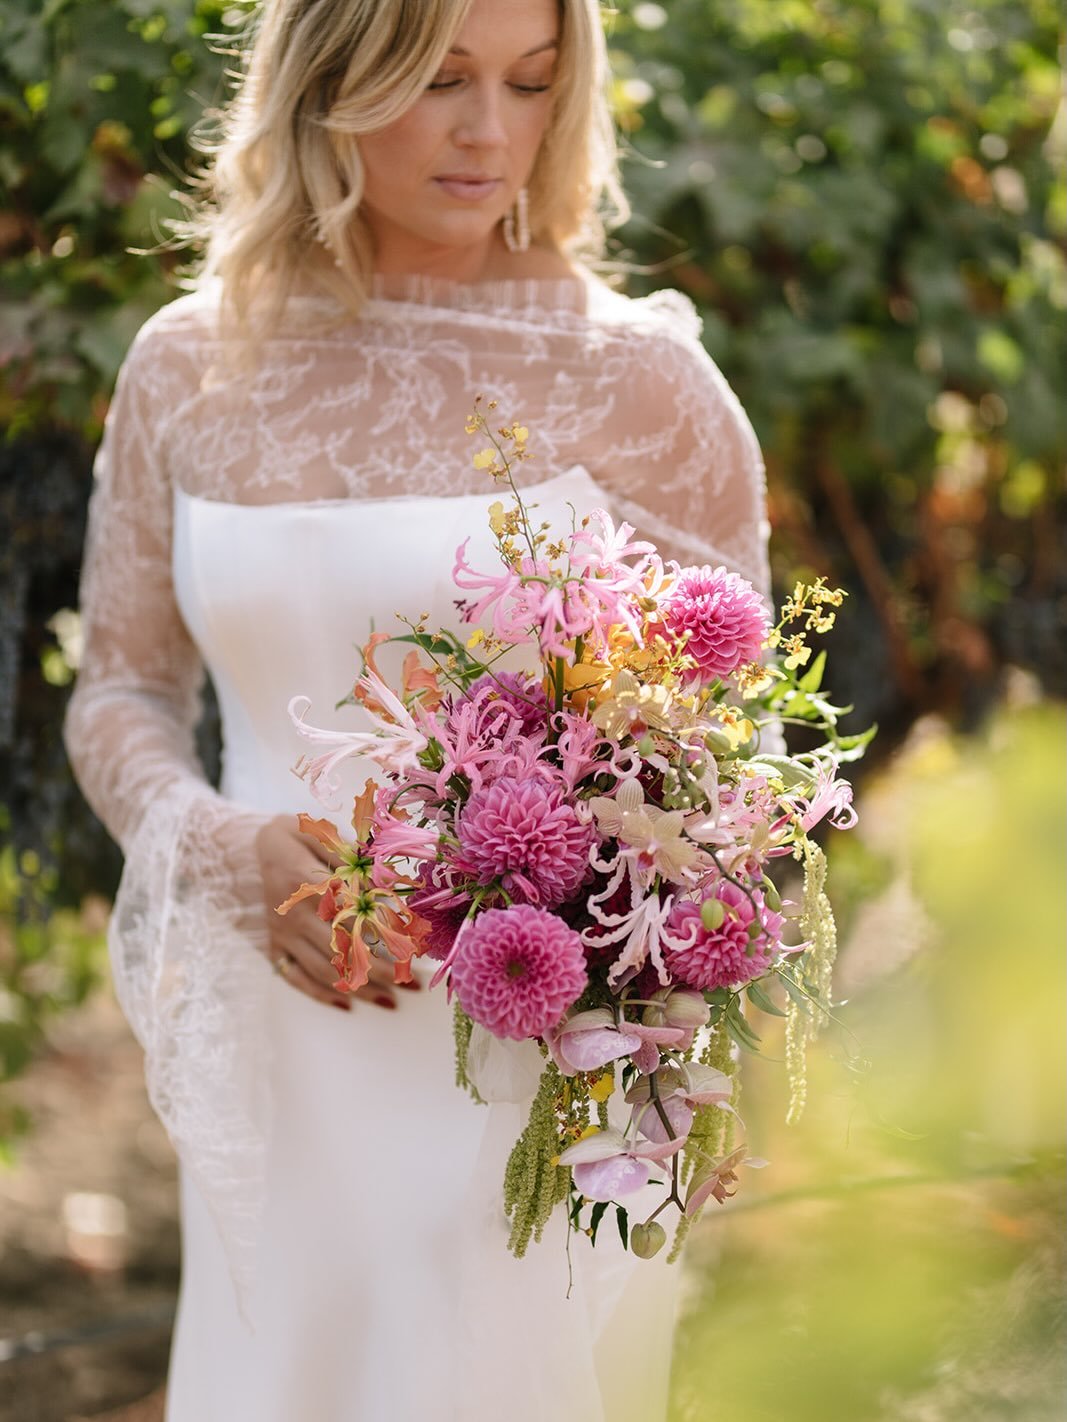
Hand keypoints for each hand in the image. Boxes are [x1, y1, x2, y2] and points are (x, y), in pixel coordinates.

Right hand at [254, 814, 410, 1011]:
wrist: (248, 847)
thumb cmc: (296, 838)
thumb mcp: (321, 835)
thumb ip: (351, 859)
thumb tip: (384, 882)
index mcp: (308, 882)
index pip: (355, 917)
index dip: (385, 934)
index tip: (412, 948)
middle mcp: (295, 913)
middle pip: (343, 950)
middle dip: (380, 971)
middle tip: (411, 985)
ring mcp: (283, 933)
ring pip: (323, 969)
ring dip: (357, 988)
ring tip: (389, 1000)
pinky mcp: (275, 945)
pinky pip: (295, 976)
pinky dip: (319, 993)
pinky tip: (345, 1003)